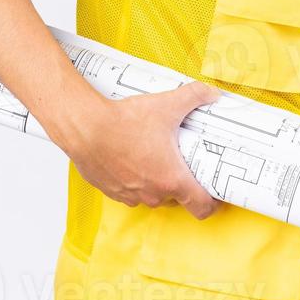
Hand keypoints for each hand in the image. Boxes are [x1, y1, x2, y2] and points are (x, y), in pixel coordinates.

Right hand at [63, 80, 221, 219]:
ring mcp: (130, 195)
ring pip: (152, 194)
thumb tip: (211, 93)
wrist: (85, 127)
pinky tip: (132, 158)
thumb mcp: (167, 104)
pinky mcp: (111, 191)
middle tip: (180, 160)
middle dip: (180, 180)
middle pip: (177, 197)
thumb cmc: (123, 122)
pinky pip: (130, 191)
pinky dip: (134, 179)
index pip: (202, 207)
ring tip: (154, 156)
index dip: (212, 203)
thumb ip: (195, 96)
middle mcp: (152, 193)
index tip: (214, 194)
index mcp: (172, 179)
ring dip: (155, 180)